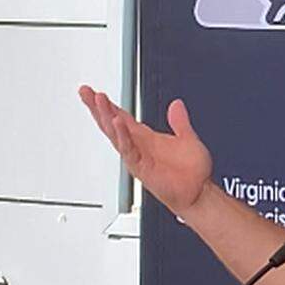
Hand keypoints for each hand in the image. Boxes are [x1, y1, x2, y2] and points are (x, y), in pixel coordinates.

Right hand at [78, 86, 212, 217]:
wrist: (198, 192)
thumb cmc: (192, 172)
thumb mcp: (187, 138)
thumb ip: (180, 121)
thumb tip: (176, 104)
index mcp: (146, 138)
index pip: (122, 118)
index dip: (109, 106)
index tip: (96, 93)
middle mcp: (138, 146)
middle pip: (112, 124)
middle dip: (98, 108)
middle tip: (85, 92)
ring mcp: (137, 156)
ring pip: (115, 134)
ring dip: (106, 117)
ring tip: (97, 100)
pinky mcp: (141, 167)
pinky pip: (128, 149)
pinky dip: (122, 136)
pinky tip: (116, 123)